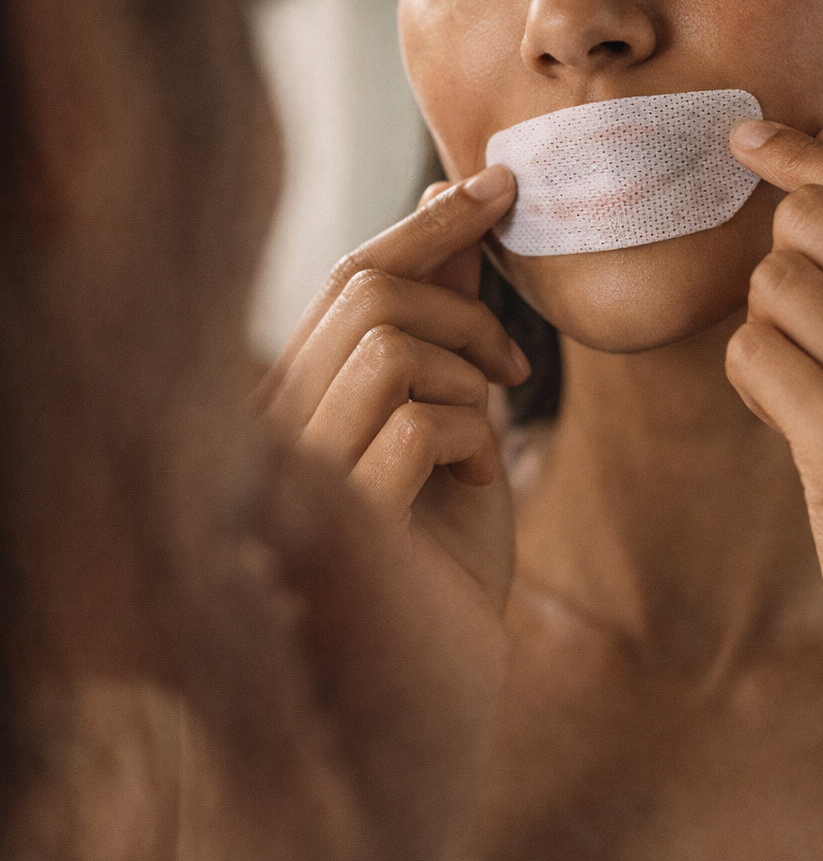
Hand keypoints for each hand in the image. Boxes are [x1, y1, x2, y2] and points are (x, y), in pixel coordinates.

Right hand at [253, 163, 523, 617]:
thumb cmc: (445, 551)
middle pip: (365, 289)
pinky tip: (474, 482)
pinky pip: (418, 418)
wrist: (444, 677)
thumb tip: (451, 196)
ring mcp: (296, 471)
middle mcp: (270, 423)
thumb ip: (440, 318)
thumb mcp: (449, 412)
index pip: (346, 274)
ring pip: (388, 344)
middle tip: (514, 364)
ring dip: (467, 375)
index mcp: (290, 393)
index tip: (499, 183)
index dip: (428, 221)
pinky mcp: (340, 519)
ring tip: (487, 432)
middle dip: (463, 305)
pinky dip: (473, 436)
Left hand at [726, 118, 822, 860]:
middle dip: (784, 266)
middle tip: (812, 334)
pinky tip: (792, 423)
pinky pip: (751, 351)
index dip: (802, 154)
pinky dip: (754, 382)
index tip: (750, 137)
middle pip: (809, 222)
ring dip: (768, 332)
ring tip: (810, 389)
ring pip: (772, 286)